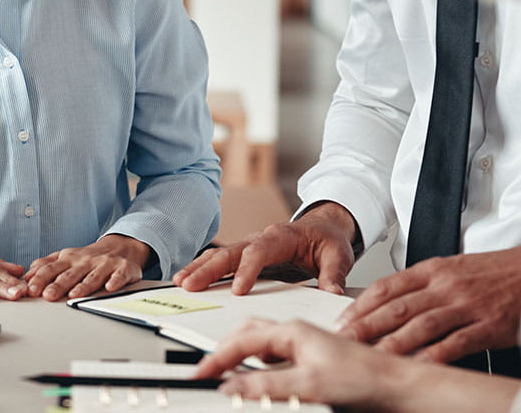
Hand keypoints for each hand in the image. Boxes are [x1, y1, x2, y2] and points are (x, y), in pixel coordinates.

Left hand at [23, 234, 150, 300]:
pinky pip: (118, 276)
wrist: (121, 246)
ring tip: (73, 295)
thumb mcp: (66, 257)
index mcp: (69, 258)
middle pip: (70, 274)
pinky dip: (115, 281)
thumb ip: (47, 265)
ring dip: (83, 286)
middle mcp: (85, 261)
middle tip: (47, 296)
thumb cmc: (89, 257)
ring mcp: (104, 265)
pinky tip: (110, 287)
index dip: (41, 279)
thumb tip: (27, 275)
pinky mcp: (122, 269)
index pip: (52, 268)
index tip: (30, 289)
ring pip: (92, 277)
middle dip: (58, 285)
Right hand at [173, 201, 357, 295]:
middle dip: (209, 268)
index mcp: (282, 236)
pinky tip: (188, 279)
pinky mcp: (245, 255)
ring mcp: (250, 246)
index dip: (247, 269)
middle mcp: (261, 238)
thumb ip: (334, 275)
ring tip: (181, 282)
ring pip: (220, 255)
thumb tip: (332, 293)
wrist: (324, 227)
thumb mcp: (338, 255)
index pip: (260, 251)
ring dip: (199, 268)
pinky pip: (220, 260)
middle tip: (191, 285)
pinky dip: (203, 268)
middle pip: (230, 252)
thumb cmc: (328, 240)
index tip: (238, 289)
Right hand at [189, 317, 406, 406]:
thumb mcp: (310, 384)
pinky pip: (274, 356)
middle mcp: (296, 333)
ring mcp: (304, 344)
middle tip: (208, 370)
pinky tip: (259, 378)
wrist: (395, 384)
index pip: (241, 342)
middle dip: (223, 350)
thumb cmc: (364, 377)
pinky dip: (257, 365)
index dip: (217, 359)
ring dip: (239, 356)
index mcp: (292, 331)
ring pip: (260, 344)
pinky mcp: (311, 357)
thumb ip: (268, 386)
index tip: (200, 373)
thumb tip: (233, 388)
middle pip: (246, 335)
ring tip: (226, 373)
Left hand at [335, 244, 520, 362]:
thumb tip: (393, 303)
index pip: (388, 286)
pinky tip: (417, 368)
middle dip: (366, 327)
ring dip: (393, 344)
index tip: (343, 320)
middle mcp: (447, 285)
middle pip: (397, 307)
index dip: (362, 305)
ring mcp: (468, 305)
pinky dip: (434, 357)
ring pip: (421, 326)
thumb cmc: (498, 272)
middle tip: (344, 343)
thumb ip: (426, 284)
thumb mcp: (456, 268)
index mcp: (436, 269)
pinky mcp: (489, 326)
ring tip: (372, 359)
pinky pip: (455, 343)